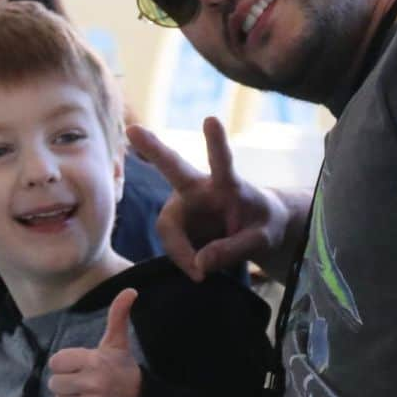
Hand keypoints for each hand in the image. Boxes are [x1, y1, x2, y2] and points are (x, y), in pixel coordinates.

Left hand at [48, 288, 142, 396]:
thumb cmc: (120, 368)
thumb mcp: (117, 342)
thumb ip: (117, 315)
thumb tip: (130, 290)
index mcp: (95, 361)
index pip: (56, 362)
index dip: (64, 363)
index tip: (78, 365)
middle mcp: (93, 384)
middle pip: (54, 383)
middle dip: (65, 381)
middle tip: (80, 381)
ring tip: (83, 395)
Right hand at [128, 116, 290, 280]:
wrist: (255, 231)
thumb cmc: (263, 226)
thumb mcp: (261, 240)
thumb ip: (233, 250)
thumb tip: (199, 265)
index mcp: (227, 184)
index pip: (222, 162)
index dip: (216, 143)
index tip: (211, 120)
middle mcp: (199, 188)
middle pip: (172, 168)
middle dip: (152, 148)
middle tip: (132, 131)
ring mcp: (184, 205)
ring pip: (169, 228)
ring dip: (181, 253)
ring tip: (202, 276)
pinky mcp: (177, 223)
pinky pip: (172, 245)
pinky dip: (183, 261)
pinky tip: (198, 272)